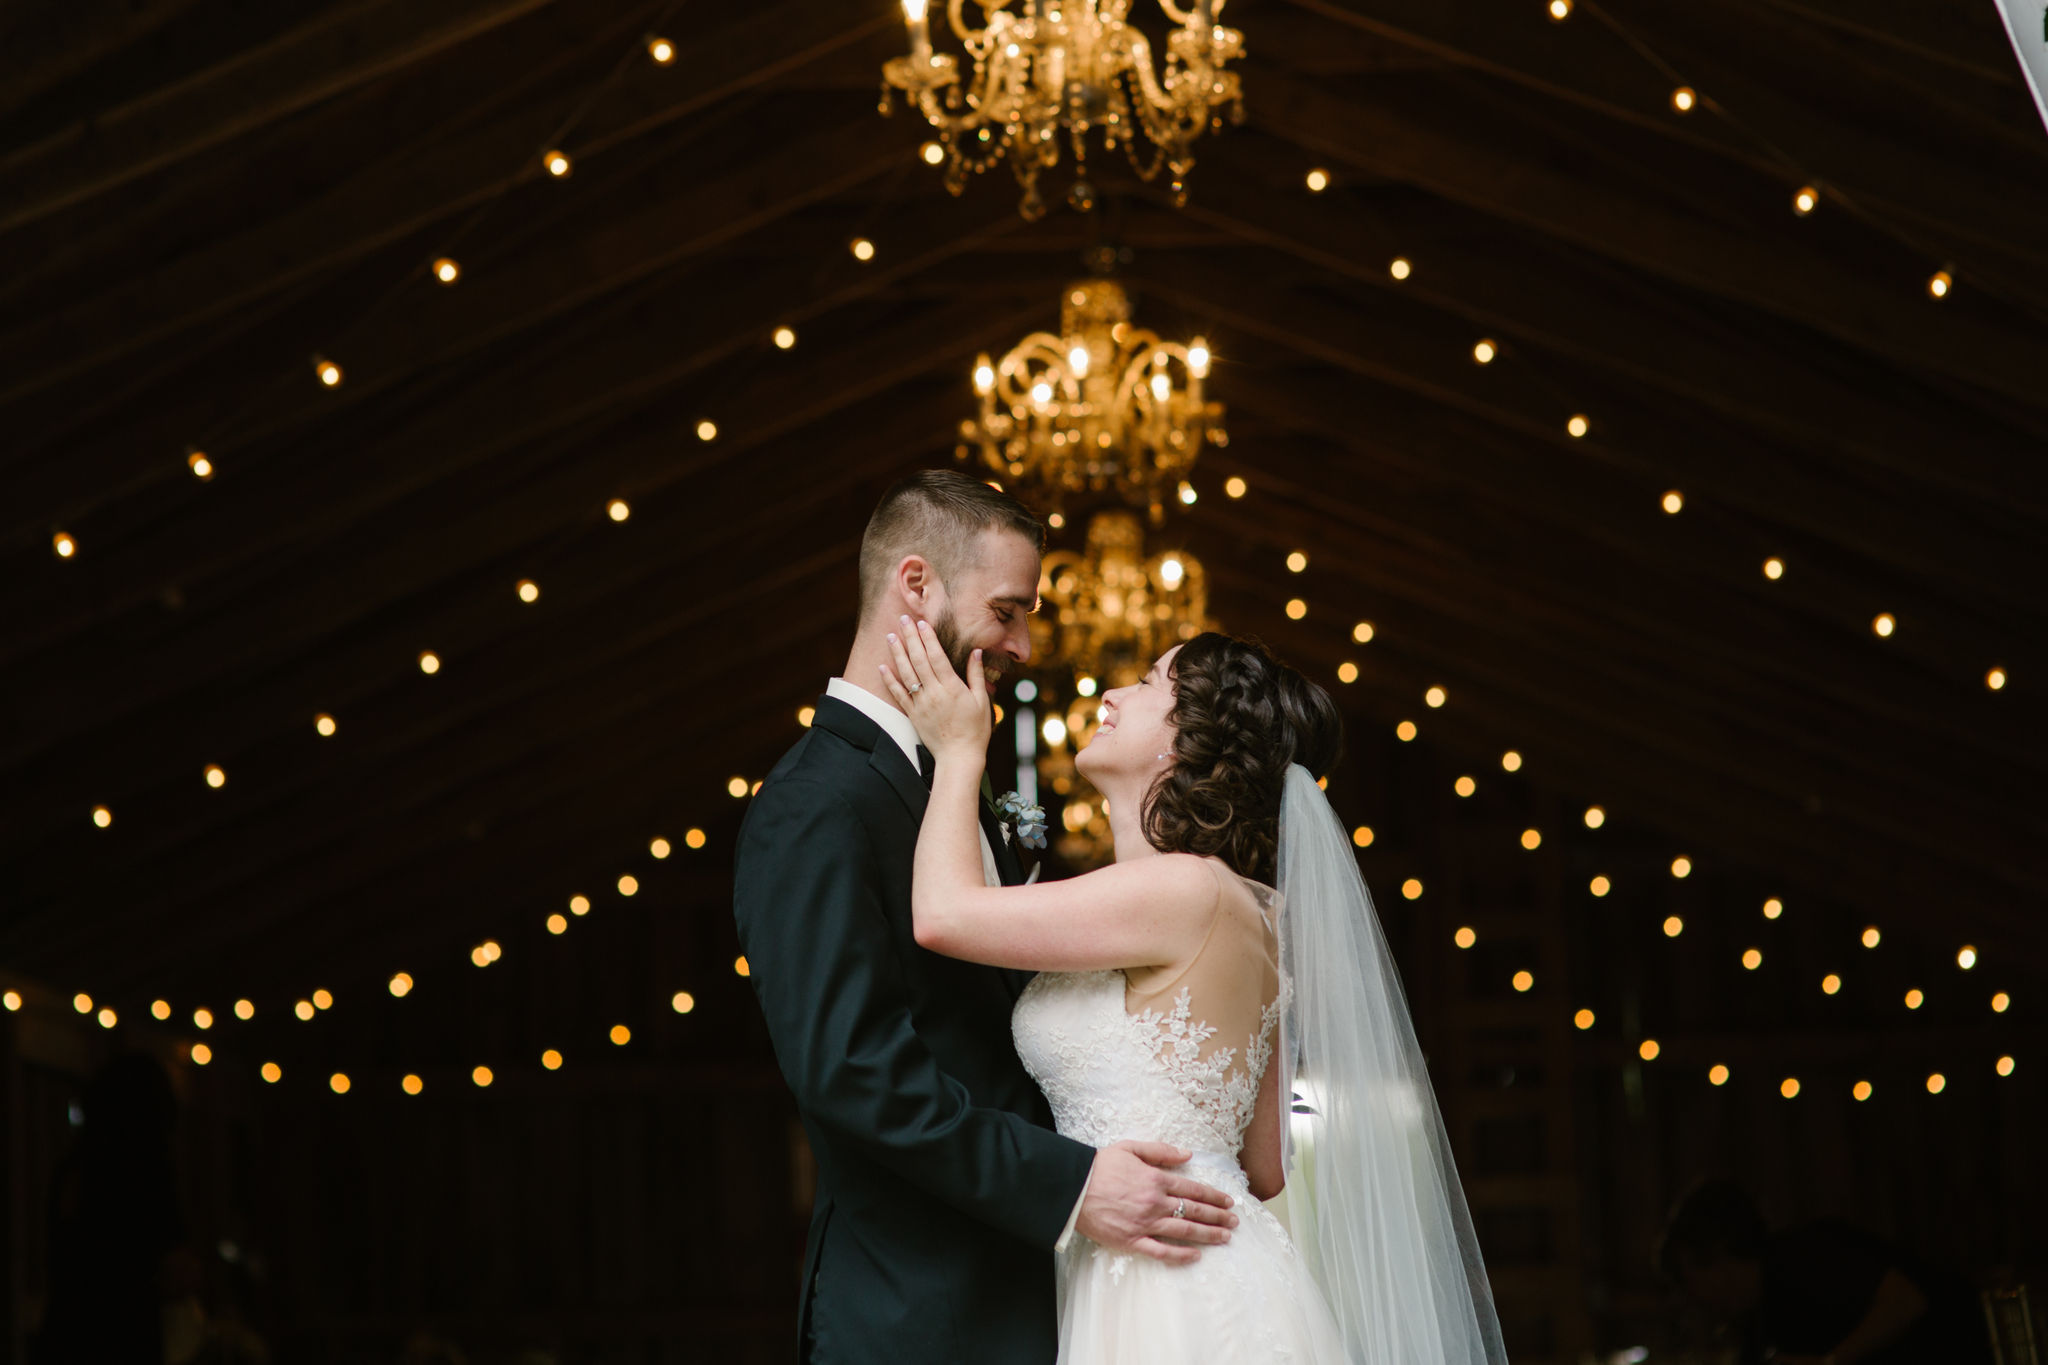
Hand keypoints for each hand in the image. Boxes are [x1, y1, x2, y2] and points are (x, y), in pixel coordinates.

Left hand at [878, 615, 991, 762]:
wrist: (959, 757)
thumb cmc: (976, 730)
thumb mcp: (982, 701)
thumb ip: (976, 675)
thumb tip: (975, 652)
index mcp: (952, 687)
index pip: (937, 656)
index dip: (928, 638)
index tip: (921, 623)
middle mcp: (934, 693)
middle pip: (919, 660)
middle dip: (910, 638)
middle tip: (903, 620)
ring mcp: (921, 704)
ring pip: (906, 674)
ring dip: (897, 653)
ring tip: (890, 636)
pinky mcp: (913, 715)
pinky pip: (898, 694)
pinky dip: (889, 680)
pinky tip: (882, 666)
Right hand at [1074, 1140, 1237, 1265]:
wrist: (1073, 1188)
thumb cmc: (1100, 1166)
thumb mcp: (1131, 1148)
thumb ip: (1160, 1151)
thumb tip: (1187, 1154)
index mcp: (1156, 1179)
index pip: (1193, 1189)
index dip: (1213, 1196)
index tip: (1228, 1202)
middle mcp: (1155, 1203)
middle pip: (1194, 1211)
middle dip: (1218, 1217)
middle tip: (1234, 1222)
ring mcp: (1144, 1224)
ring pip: (1184, 1231)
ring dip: (1208, 1235)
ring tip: (1225, 1237)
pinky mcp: (1132, 1241)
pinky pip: (1161, 1251)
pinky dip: (1180, 1255)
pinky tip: (1196, 1256)